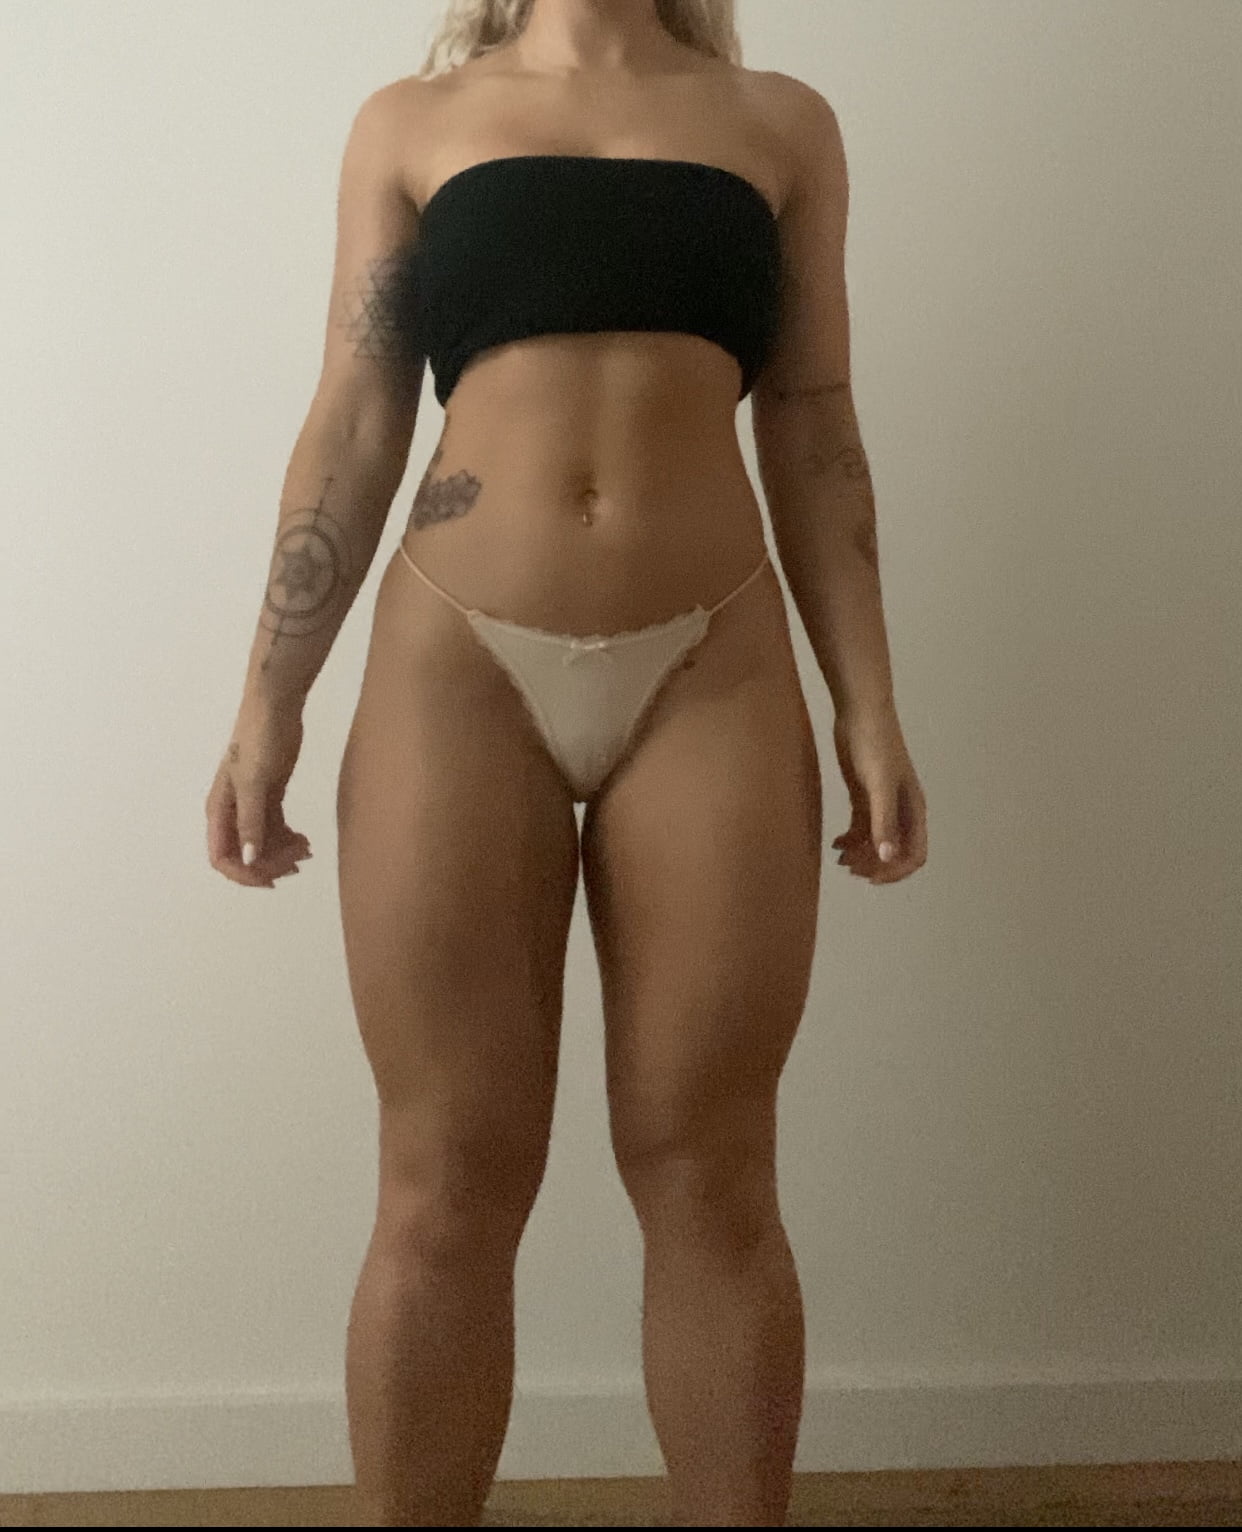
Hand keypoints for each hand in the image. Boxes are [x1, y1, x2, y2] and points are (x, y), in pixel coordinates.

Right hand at [205, 705, 311, 889]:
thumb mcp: (254, 782)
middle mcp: (232, 811)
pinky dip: (289, 839)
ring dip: (282, 854)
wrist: (276, 706)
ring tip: (307, 850)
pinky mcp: (269, 796)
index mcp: (219, 809)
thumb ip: (251, 821)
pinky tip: (306, 842)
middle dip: (269, 864)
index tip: (272, 879)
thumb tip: (250, 859)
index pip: (222, 857)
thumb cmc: (258, 739)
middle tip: (298, 862)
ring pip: (262, 843)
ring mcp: (251, 804)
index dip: (244, 874)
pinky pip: (276, 829)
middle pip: (245, 854)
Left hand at [830, 707, 926, 884]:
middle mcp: (901, 810)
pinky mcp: (864, 795)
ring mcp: (882, 804)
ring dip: (861, 856)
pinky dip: (850, 840)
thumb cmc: (876, 745)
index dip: (896, 871)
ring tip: (840, 860)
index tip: (871, 877)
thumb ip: (883, 821)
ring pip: (876, 842)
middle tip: (849, 869)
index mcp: (913, 810)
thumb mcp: (879, 785)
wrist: (860, 712)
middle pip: (894, 852)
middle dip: (875, 865)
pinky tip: (835, 844)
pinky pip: (860, 828)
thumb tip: (887, 857)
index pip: (914, 854)